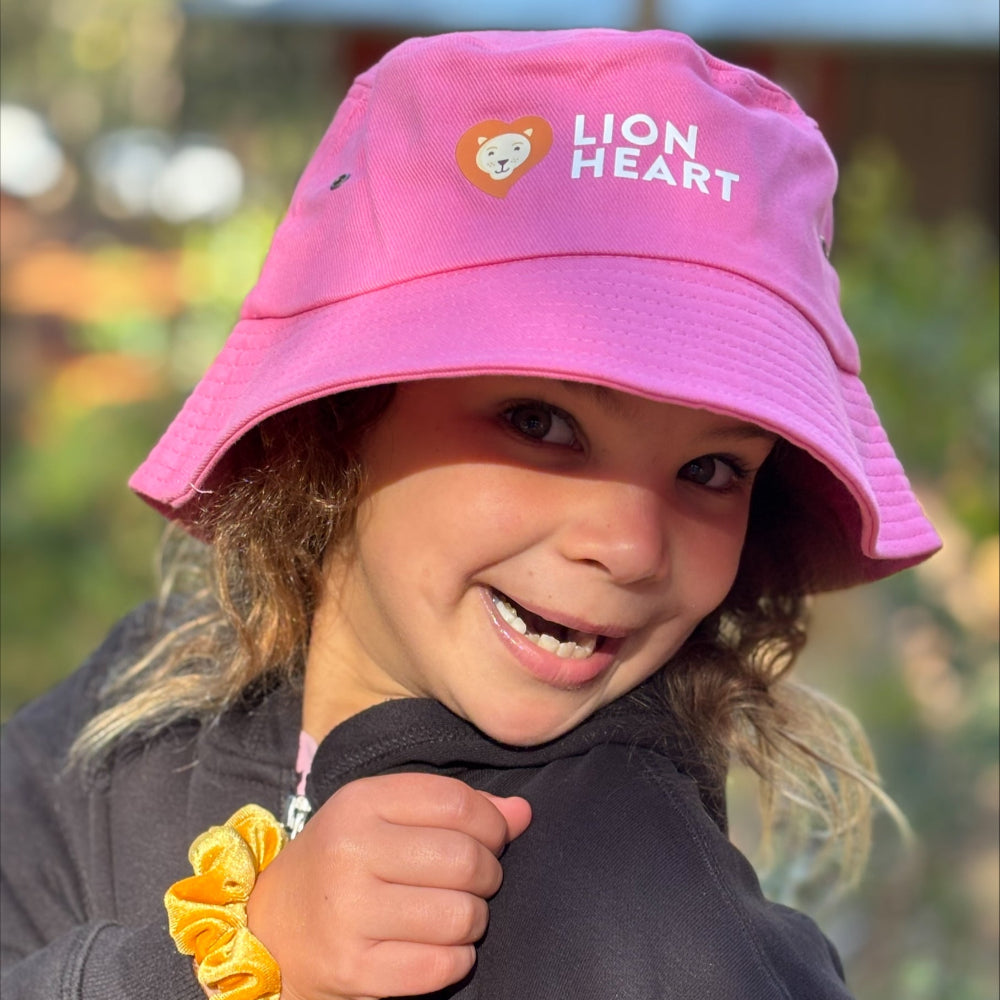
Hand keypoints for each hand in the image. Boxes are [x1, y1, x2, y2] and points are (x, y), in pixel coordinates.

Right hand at [246, 773, 531, 999]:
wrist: (272, 927)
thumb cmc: (344, 861)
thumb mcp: (384, 815)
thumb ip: (454, 807)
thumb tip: (522, 813)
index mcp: (360, 803)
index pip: (456, 802)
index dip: (492, 823)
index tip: (492, 837)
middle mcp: (350, 852)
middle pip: (465, 859)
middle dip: (488, 873)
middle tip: (475, 881)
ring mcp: (348, 914)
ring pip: (460, 915)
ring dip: (474, 919)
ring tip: (456, 914)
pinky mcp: (353, 970)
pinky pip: (442, 966)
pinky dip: (457, 959)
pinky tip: (441, 947)